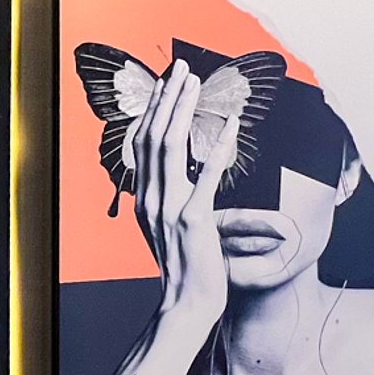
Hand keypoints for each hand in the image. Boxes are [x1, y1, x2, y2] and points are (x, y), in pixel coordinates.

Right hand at [131, 61, 237, 327]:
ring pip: (171, 146)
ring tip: (195, 82)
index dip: (153, 111)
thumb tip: (183, 180)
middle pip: (154, 136)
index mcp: (144, 199)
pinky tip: (231, 124)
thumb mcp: (170, 230)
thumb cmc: (186, 270)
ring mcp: (170, 208)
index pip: (142, 144)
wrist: (186, 306)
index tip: (164, 85)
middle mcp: (150, 199)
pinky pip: (207, 174)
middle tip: (180, 68)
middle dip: (167, 98)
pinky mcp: (194, 219)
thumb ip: (172, 202)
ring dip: (183, 109)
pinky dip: (218, 146)